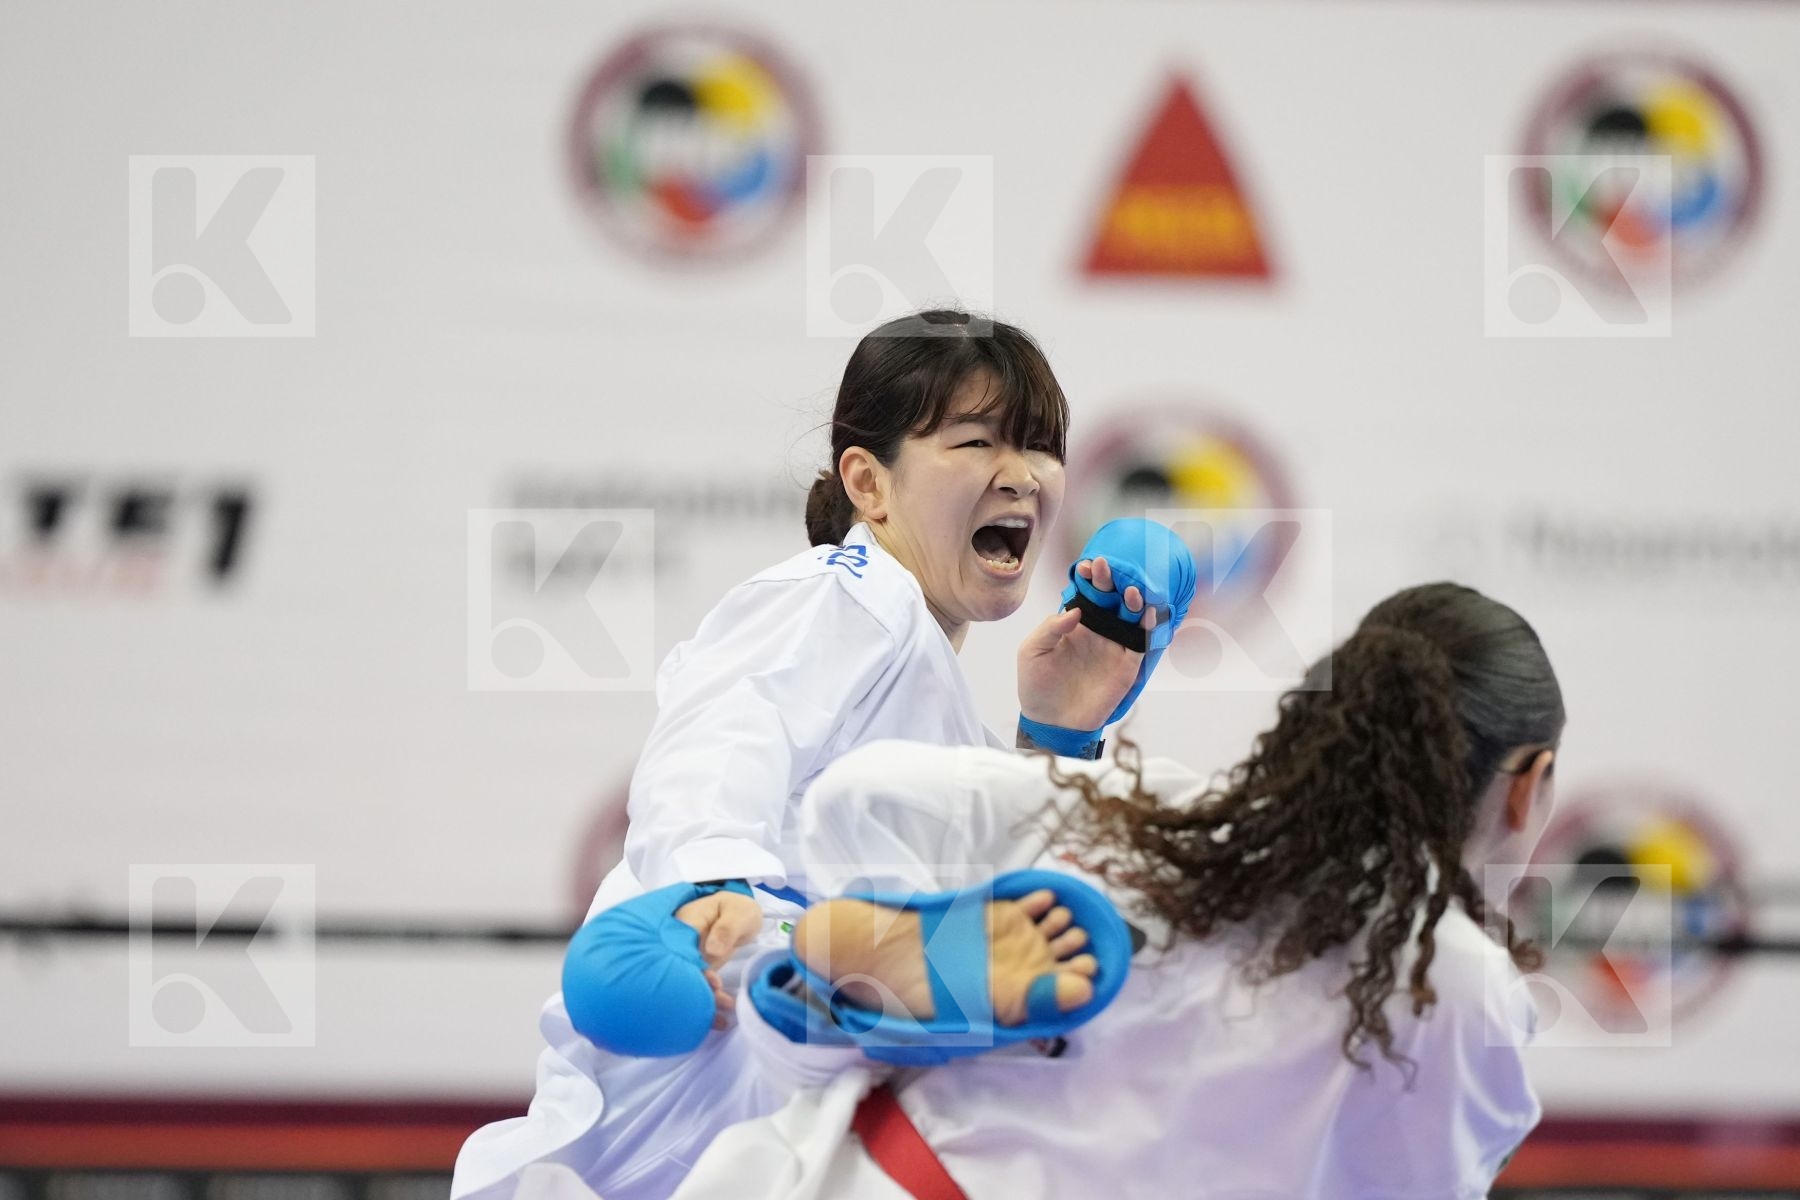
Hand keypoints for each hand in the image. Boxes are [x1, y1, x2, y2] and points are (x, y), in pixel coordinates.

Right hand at [675, 888, 762, 1027]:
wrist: (740, 916)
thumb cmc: (738, 911)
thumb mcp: (738, 913)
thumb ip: (726, 928)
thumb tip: (713, 949)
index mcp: (686, 925)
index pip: (682, 949)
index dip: (693, 968)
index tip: (713, 981)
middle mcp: (680, 945)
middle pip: (681, 971)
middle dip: (698, 990)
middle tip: (721, 1001)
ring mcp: (687, 960)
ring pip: (689, 984)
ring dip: (705, 1001)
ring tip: (726, 1011)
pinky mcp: (697, 972)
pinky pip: (698, 989)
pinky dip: (709, 1004)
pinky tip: (721, 1019)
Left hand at [1017, 556, 1156, 732]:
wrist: (1051, 722)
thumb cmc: (1037, 686)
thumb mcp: (1031, 652)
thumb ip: (1049, 629)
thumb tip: (1075, 610)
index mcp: (1074, 624)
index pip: (1085, 593)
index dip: (1088, 579)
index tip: (1086, 566)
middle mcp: (1097, 630)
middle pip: (1110, 598)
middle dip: (1109, 580)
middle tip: (1105, 567)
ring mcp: (1113, 646)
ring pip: (1130, 616)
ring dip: (1133, 600)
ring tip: (1129, 590)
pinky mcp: (1126, 666)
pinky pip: (1140, 642)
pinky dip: (1146, 626)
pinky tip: (1146, 612)